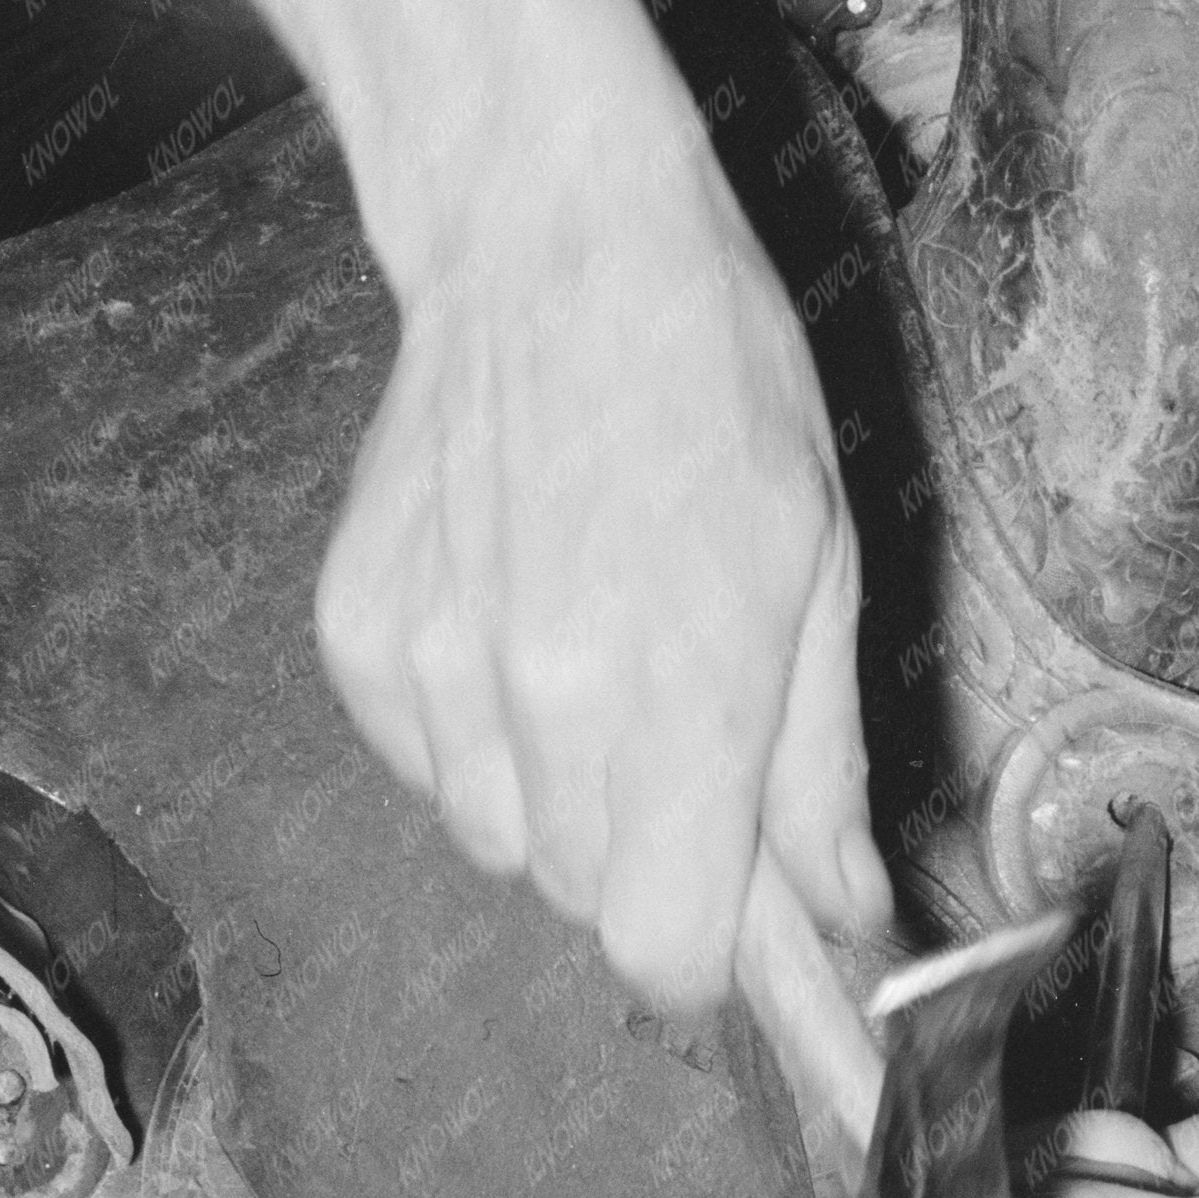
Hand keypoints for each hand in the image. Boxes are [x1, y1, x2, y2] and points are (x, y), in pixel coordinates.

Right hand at [313, 86, 893, 1013]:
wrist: (547, 246)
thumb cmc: (713, 384)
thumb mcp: (820, 570)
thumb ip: (818, 764)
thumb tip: (841, 912)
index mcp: (679, 700)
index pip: (665, 951)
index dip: (708, 949)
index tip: (733, 904)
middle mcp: (538, 706)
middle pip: (585, 903)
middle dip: (643, 855)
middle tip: (677, 726)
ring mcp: (430, 676)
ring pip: (500, 844)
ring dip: (555, 796)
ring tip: (591, 650)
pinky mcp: (357, 641)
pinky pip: (427, 767)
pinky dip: (473, 734)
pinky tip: (513, 615)